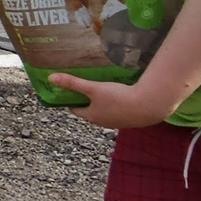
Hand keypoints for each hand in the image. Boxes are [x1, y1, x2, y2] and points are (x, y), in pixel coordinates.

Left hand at [46, 73, 178, 129]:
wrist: (149, 105)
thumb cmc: (118, 97)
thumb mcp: (93, 88)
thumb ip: (73, 83)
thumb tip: (50, 78)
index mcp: (91, 116)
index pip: (76, 110)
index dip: (71, 100)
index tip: (70, 91)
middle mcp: (103, 123)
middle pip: (90, 111)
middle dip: (87, 101)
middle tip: (87, 88)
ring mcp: (118, 123)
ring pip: (106, 112)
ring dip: (103, 103)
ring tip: (104, 90)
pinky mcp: (131, 120)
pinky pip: (119, 112)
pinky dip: (117, 105)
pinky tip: (122, 95)